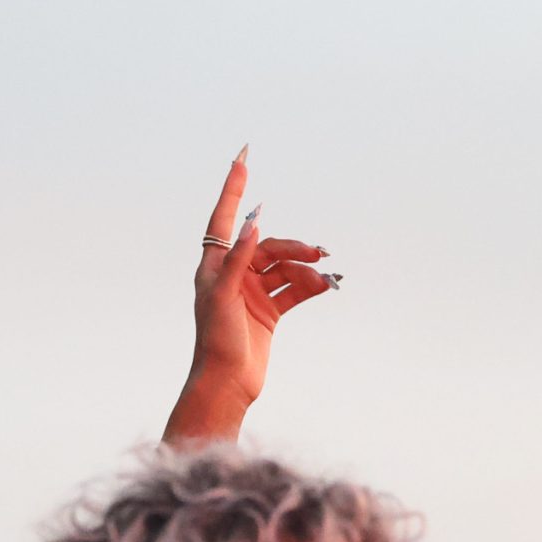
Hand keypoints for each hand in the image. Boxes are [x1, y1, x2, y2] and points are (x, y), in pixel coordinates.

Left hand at [167, 149, 334, 439]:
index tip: (243, 156)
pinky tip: (327, 286)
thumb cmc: (216, 343)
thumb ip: (238, 260)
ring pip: (285, 268)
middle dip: (293, 247)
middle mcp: (232, 275)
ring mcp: (252, 293)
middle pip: (268, 247)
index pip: (225, 218)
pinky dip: (310, 286)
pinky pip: (294, 290)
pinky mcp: (268, 312)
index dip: (234, 187)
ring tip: (327, 273)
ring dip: (306, 268)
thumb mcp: (223, 298)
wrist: (226, 386)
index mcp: (213, 267)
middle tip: (318, 253)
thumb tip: (254, 223)